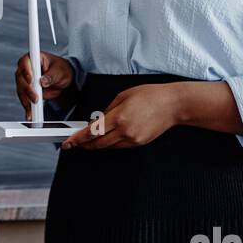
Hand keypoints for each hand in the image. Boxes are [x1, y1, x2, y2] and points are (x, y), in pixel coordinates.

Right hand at [15, 51, 73, 120]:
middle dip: (27, 90)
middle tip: (36, 98)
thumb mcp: (60, 71)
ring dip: (26, 100)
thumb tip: (43, 81)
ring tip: (33, 109)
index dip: (26, 71)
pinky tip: (30, 114)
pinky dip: (27, 107)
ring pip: (21, 90)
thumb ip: (51, 76)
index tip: (31, 80)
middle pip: (20, 78)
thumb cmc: (61, 70)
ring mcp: (25, 80)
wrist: (62, 80)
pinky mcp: (27, 91)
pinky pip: (24, 99)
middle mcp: (26, 68)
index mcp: (34, 58)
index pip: (25, 62)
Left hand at [60, 83, 176, 148]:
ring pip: (108, 147)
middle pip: (98, 143)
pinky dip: (110, 144)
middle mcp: (125, 131)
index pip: (92, 132)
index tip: (69, 142)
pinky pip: (120, 146)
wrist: (172, 105)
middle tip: (75, 143)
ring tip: (89, 140)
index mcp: (119, 117)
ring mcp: (133, 139)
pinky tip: (106, 138)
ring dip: (97, 145)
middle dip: (85, 144)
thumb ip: (108, 110)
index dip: (78, 139)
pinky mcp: (139, 143)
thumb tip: (97, 121)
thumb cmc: (150, 96)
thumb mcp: (123, 96)